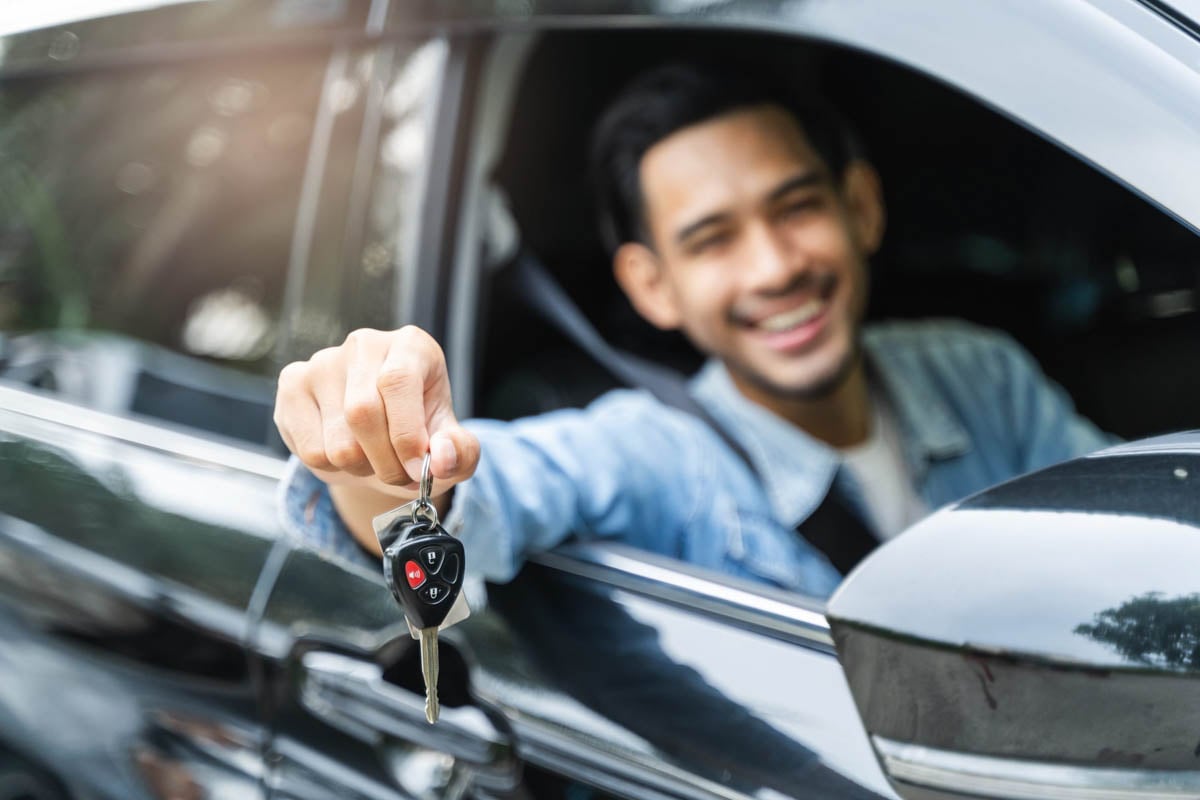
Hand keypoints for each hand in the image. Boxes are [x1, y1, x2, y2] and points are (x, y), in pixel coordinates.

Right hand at [273, 326, 479, 501]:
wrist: (378, 439)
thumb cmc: (418, 433)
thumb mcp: (451, 446)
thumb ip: (461, 453)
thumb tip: (441, 459)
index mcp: (411, 346)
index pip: (398, 381)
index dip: (407, 434)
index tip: (417, 469)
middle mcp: (364, 344)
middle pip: (362, 412)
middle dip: (386, 462)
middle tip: (400, 475)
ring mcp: (322, 362)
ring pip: (337, 441)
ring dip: (360, 468)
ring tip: (372, 459)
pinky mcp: (292, 385)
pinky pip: (310, 450)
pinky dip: (332, 468)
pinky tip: (343, 450)